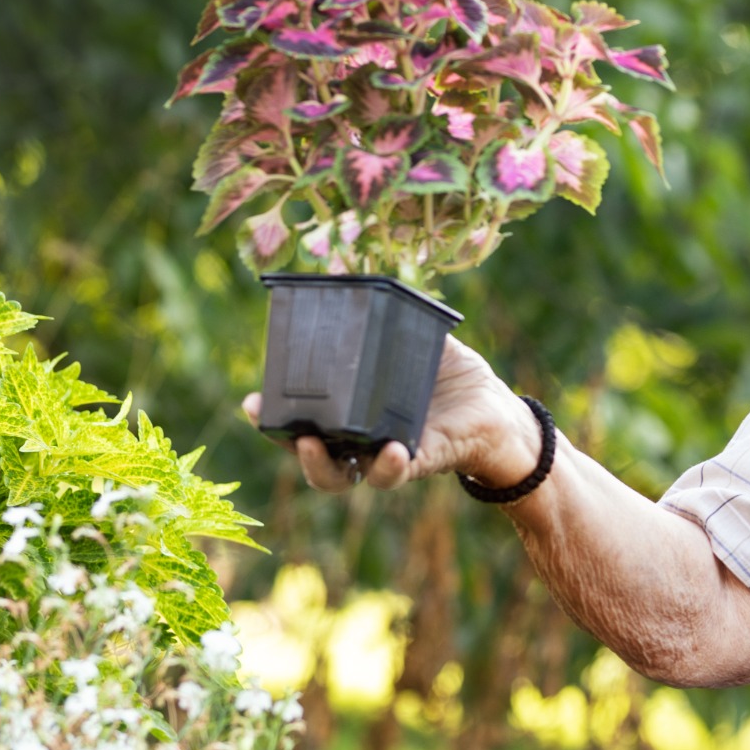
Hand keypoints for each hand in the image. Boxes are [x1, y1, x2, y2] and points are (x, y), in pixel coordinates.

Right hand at [243, 336, 540, 493]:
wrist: (499, 409)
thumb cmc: (453, 377)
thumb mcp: (418, 340)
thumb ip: (390, 315)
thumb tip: (357, 273)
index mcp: (353, 415)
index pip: (303, 421)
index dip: (273, 418)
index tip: (250, 403)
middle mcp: (362, 442)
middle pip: (309, 454)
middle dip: (283, 443)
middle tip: (264, 418)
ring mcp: (386, 456)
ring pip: (341, 476)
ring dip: (320, 465)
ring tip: (311, 443)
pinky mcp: (420, 463)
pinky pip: (396, 472)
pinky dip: (389, 465)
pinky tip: (389, 449)